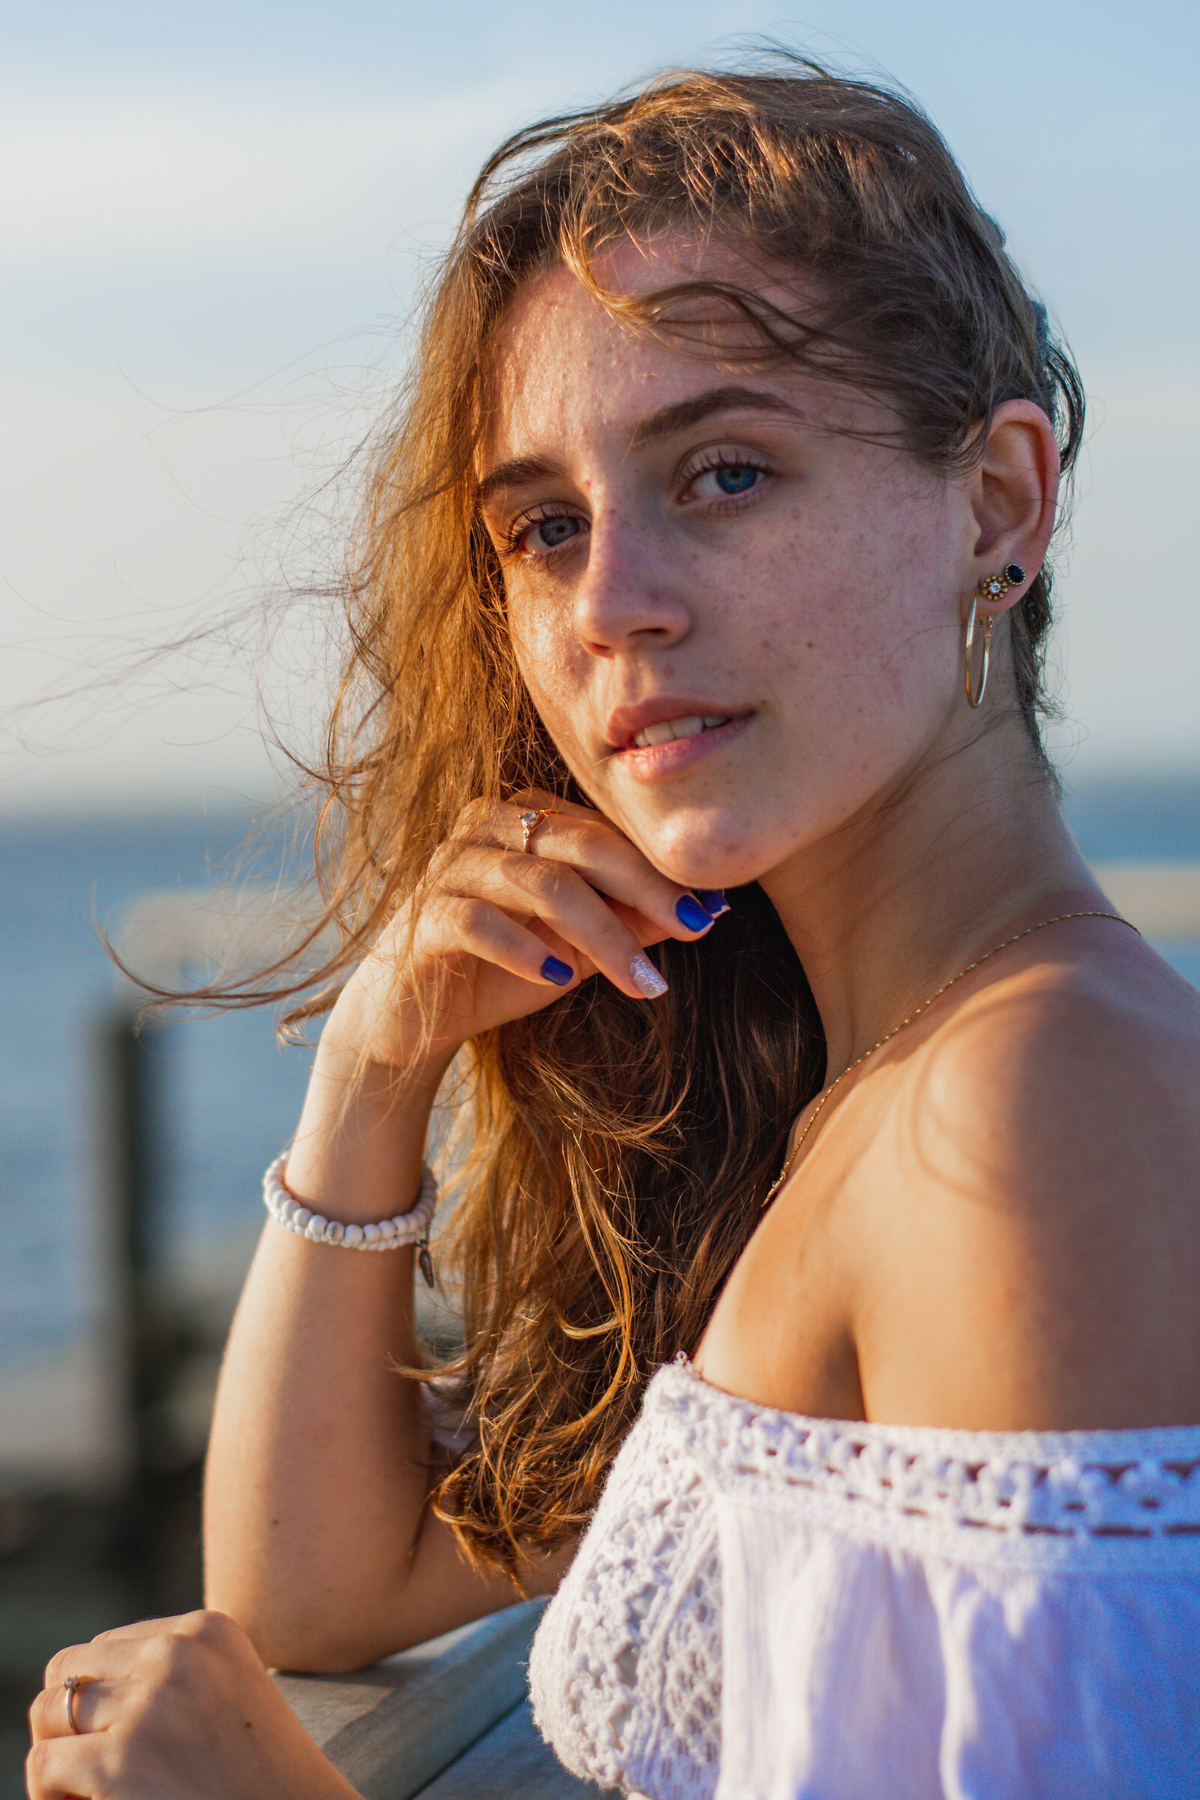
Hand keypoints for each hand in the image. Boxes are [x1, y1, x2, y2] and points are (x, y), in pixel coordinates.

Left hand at [27, 1611, 359, 1799]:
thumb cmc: (260, 1778)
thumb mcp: (227, 1695)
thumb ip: (172, 1673)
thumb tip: (76, 1689)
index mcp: (206, 1629)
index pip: (107, 1646)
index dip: (102, 1701)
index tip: (122, 1743)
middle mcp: (177, 1654)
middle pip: (70, 1670)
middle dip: (70, 1721)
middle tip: (89, 1768)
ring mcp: (150, 1706)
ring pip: (48, 1714)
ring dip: (58, 1755)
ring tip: (85, 1789)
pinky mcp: (122, 1762)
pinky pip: (44, 1764)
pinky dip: (49, 1793)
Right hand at [325, 792, 726, 1071]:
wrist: (409, 1019)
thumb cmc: (501, 971)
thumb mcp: (581, 948)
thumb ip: (631, 922)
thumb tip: (706, 909)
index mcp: (525, 817)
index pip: (606, 832)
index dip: (661, 870)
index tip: (713, 910)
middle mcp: (486, 827)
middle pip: (580, 844)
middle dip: (645, 890)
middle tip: (696, 929)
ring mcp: (450, 867)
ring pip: (539, 883)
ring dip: (601, 935)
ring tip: (644, 982)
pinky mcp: (423, 915)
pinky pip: (478, 921)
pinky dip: (524, 949)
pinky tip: (558, 979)